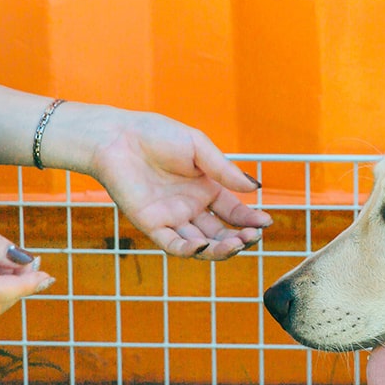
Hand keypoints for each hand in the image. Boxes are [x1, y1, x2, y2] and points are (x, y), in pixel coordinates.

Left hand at [86, 110, 271, 258]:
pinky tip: (204, 246)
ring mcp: (171, 218)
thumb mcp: (198, 147)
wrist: (118, 137)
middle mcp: (190, 207)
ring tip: (237, 243)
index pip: (233, 212)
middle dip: (239, 238)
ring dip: (221, 248)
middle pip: (220, 232)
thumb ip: (224, 170)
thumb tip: (255, 188)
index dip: (250, 219)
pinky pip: (173, 245)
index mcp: (205, 188)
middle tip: (253, 237)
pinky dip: (190, 250)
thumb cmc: (156, 135)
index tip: (266, 222)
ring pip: (201, 244)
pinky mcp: (151, 225)